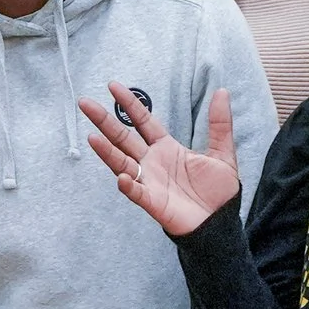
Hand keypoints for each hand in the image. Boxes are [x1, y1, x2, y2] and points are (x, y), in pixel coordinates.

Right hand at [77, 83, 239, 237]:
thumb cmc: (218, 191)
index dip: (129, 104)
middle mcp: (152, 162)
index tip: (113, 86)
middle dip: (104, 121)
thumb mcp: (223, 153)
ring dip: (107, 152)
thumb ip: (219, 124)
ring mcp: (149, 182)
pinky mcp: (153, 203)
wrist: (221, 222)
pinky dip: (128, 186)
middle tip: (85, 103)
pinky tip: (122, 177)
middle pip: (123, 138)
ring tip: (92, 138)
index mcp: (166, 147)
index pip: (143, 121)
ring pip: (122, 163)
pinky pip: (136, 193)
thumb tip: (222, 91)